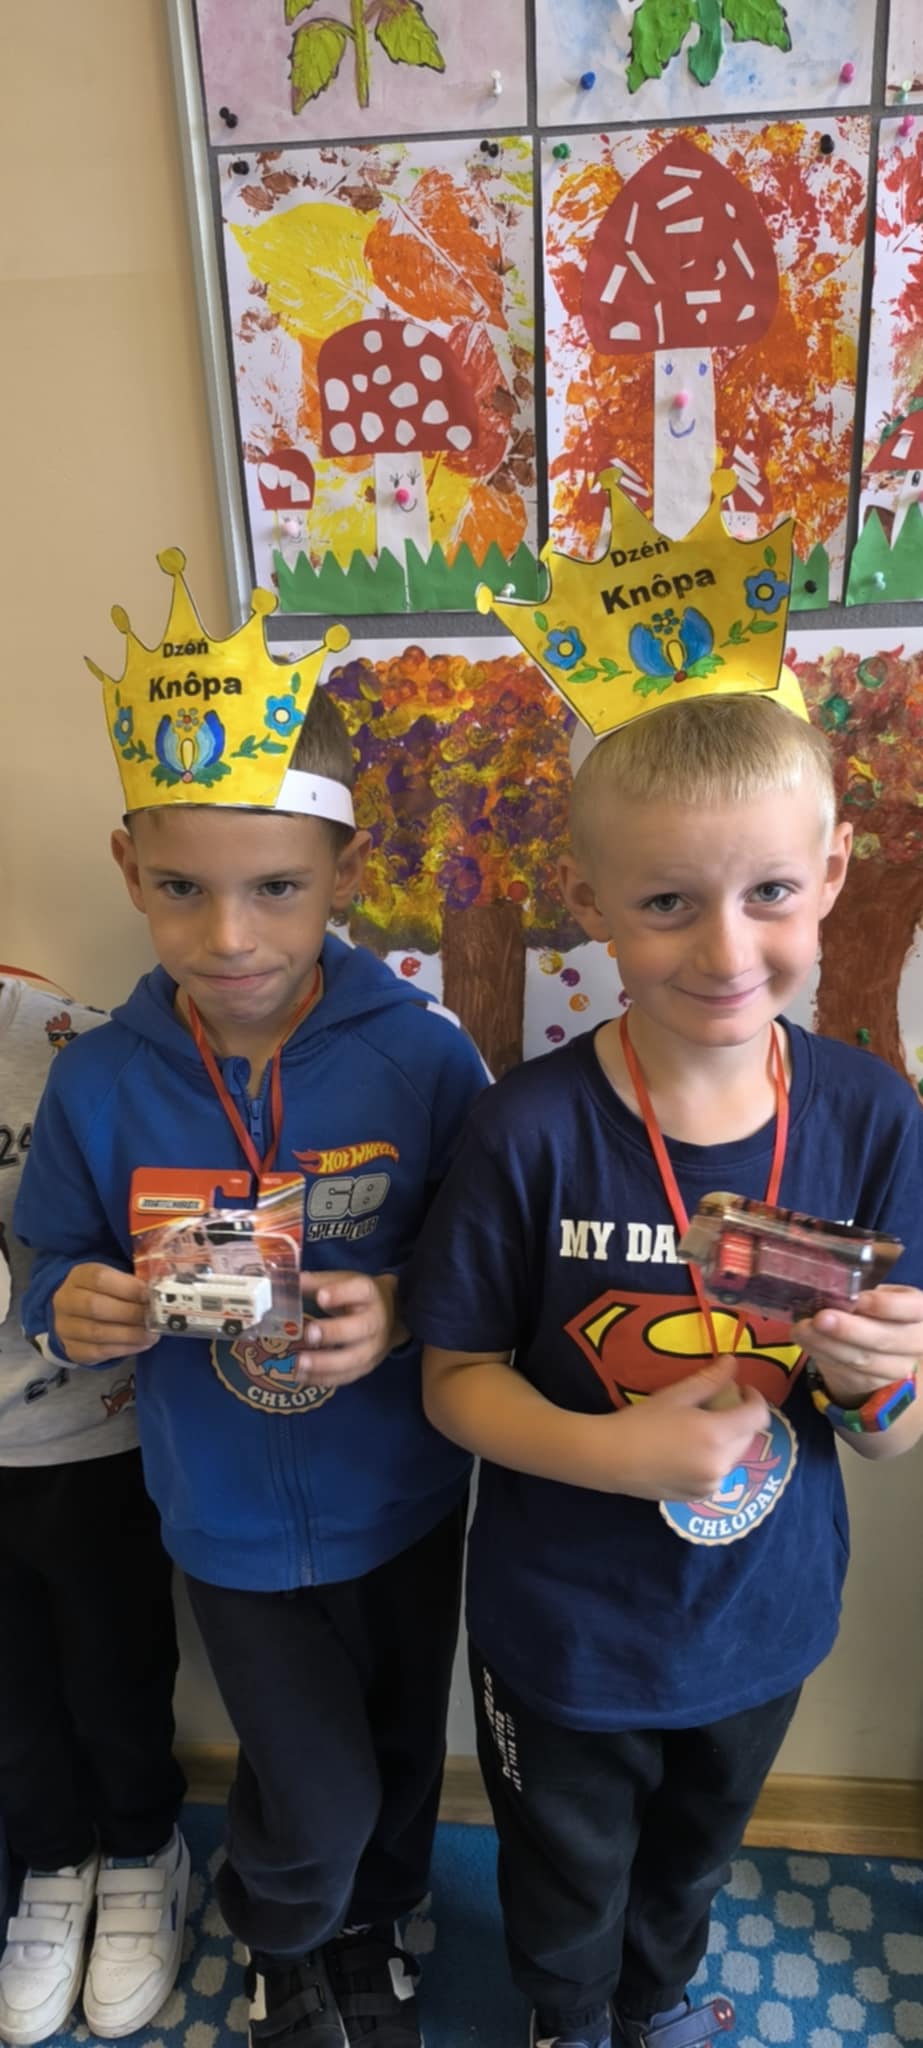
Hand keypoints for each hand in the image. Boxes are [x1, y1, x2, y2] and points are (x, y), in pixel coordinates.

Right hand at [53, 1263, 158, 1365]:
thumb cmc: (105, 1293)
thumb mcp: (114, 1279)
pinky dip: (124, 1349)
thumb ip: (132, 1283)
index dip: (128, 1287)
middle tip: (154, 1318)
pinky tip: (141, 1344)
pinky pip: (98, 1352)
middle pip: (96, 1307)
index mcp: (78, 1276)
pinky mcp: (72, 1349)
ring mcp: (64, 1327)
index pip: (100, 1278)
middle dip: (130, 1313)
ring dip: (130, 1334)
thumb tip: (159, 1293)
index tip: (150, 1295)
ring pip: (97, 1332)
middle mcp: (65, 1300)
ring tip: (152, 1334)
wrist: (78, 1315)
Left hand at [293, 1272, 405, 1389]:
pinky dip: (323, 1379)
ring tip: (300, 1363)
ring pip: (354, 1359)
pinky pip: (347, 1376)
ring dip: (326, 1364)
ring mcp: (375, 1347)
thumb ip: (318, 1282)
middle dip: (335, 1332)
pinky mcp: (367, 1367)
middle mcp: (377, 1321)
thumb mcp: (343, 1281)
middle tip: (309, 1334)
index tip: (321, 1297)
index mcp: (370, 1294)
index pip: (361, 1291)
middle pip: (361, 1328)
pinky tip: (302, 1376)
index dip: (341, 1293)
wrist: (391, 1317)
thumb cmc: (358, 1297)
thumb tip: (289, 1281)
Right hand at [602, 1355, 770, 1501]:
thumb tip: (733, 1363)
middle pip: (748, 1436)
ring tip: (700, 1430)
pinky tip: (689, 1451)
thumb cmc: (640, 1421)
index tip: (742, 1389)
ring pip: (735, 1455)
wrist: (609, 1458)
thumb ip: (710, 1380)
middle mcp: (720, 1463)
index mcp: (716, 1434)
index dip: (756, 1399)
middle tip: (717, 1405)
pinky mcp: (700, 1497)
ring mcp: (711, 1484)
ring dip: (728, 1439)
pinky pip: (719, 1473)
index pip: (758, 1416)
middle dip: (740, 1418)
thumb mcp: (676, 1395)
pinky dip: (714, 1459)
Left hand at [796, 1284, 922, 1405]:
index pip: (914, 1309)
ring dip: (827, 1344)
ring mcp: (897, 1366)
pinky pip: (846, 1371)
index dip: (888, 1306)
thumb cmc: (877, 1310)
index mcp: (920, 1311)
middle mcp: (916, 1342)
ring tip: (802, 1329)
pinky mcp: (874, 1382)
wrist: (878, 1348)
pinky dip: (821, 1354)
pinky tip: (805, 1340)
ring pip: (862, 1359)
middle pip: (885, 1339)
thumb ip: (865, 1294)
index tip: (860, 1300)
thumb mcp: (880, 1295)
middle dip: (849, 1329)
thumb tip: (834, 1290)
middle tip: (820, 1318)